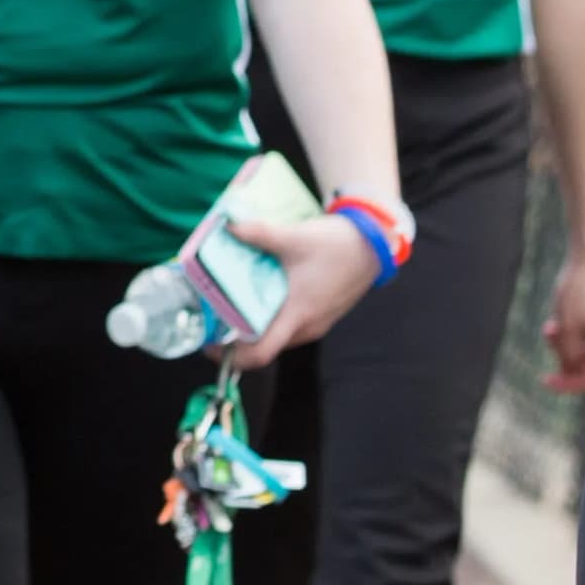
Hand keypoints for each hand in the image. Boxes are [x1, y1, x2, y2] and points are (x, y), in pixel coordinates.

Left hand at [220, 214, 381, 369]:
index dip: (231, 357)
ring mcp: (316, 323)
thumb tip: (228, 226)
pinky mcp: (321, 315)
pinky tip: (261, 295)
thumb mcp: (294, 237)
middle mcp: (307, 327)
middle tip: (213, 318)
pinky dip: (272, 317)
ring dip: (255, 327)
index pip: (260, 354)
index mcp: (298, 314)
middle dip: (237, 339)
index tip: (210, 345)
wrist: (375, 242)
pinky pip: (290, 325)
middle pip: (264, 346)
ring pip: (278, 336)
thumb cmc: (338, 245)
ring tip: (232, 304)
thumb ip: (259, 233)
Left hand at [541, 261, 584, 394]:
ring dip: (560, 343)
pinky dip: (564, 334)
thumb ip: (569, 350)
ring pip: (577, 353)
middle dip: (561, 355)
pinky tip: (554, 323)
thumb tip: (568, 370)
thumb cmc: (581, 287)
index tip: (546, 381)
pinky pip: (577, 340)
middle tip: (550, 335)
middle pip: (582, 366)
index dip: (568, 384)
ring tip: (551, 326)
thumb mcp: (569, 322)